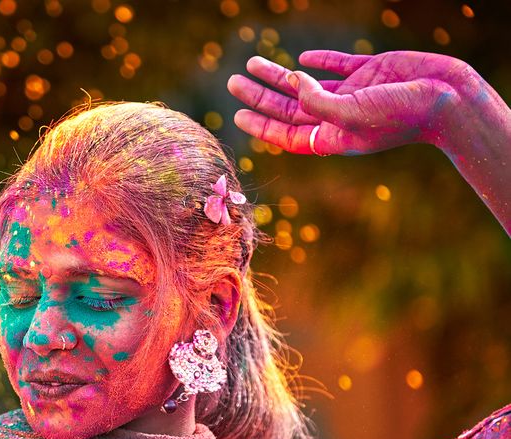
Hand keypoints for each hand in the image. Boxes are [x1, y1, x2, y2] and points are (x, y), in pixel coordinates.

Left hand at [227, 50, 479, 155]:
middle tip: (233, 82)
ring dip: (279, 74)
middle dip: (260, 95)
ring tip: (252, 63)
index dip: (261, 125)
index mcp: (334, 136)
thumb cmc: (400, 114)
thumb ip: (317, 101)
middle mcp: (340, 116)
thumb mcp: (351, 113)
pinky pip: (339, 66)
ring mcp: (355, 93)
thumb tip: (293, 82)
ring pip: (307, 84)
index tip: (237, 115)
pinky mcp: (372, 71)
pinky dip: (320, 61)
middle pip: (289, 107)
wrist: (448, 97)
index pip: (287, 134)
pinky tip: (302, 58)